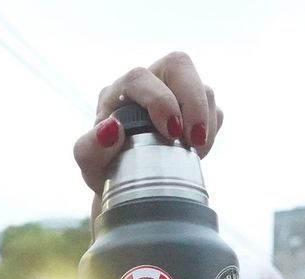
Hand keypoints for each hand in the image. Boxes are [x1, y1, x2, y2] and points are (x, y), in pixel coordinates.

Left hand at [73, 52, 223, 219]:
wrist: (128, 186)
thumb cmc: (105, 170)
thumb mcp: (90, 165)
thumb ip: (90, 148)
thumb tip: (112, 129)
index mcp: (120, 91)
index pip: (140, 78)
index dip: (160, 101)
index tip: (171, 134)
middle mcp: (149, 84)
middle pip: (179, 65)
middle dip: (193, 101)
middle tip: (194, 140)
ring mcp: (176, 95)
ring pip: (203, 88)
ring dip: (205, 122)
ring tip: (193, 153)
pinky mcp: (195, 110)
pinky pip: (214, 110)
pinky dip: (212, 132)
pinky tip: (196, 153)